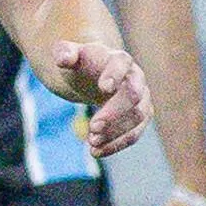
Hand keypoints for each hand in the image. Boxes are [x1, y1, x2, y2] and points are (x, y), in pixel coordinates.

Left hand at [56, 41, 149, 157]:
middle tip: (93, 127)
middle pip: (134, 95)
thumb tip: (63, 59)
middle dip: (115, 113)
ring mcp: (142, 99)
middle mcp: (136, 78)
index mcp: (119, 59)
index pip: (121, 64)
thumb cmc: (83, 64)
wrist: (94, 76)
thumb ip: (65, 54)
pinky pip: (135, 134)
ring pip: (138, 117)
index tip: (102, 88)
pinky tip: (97, 152)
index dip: (114, 75)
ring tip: (92, 142)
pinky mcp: (140, 118)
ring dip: (116, 132)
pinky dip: (117, 144)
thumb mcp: (70, 56)